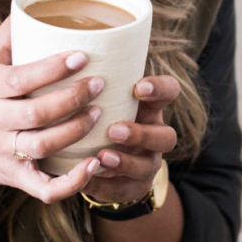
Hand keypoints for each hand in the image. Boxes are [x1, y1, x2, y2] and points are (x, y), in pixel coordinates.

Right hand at [0, 18, 103, 204]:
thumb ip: (9, 34)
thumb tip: (33, 1)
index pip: (21, 79)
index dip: (53, 69)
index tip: (82, 56)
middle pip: (36, 114)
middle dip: (72, 100)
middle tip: (100, 84)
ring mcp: (4, 152)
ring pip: (43, 147)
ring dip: (75, 132)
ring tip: (99, 114)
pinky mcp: (15, 177)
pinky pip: (43, 187)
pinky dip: (71, 182)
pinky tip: (94, 166)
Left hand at [84, 75, 179, 204]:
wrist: (103, 159)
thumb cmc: (100, 116)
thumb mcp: (105, 97)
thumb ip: (98, 81)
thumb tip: (71, 50)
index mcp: (151, 108)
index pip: (170, 91)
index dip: (160, 89)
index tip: (138, 87)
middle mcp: (155, 136)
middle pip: (165, 136)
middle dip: (140, 134)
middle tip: (113, 129)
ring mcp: (147, 164)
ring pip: (147, 166)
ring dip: (124, 162)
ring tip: (102, 157)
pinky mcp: (133, 188)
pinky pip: (123, 190)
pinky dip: (105, 186)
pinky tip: (88, 180)